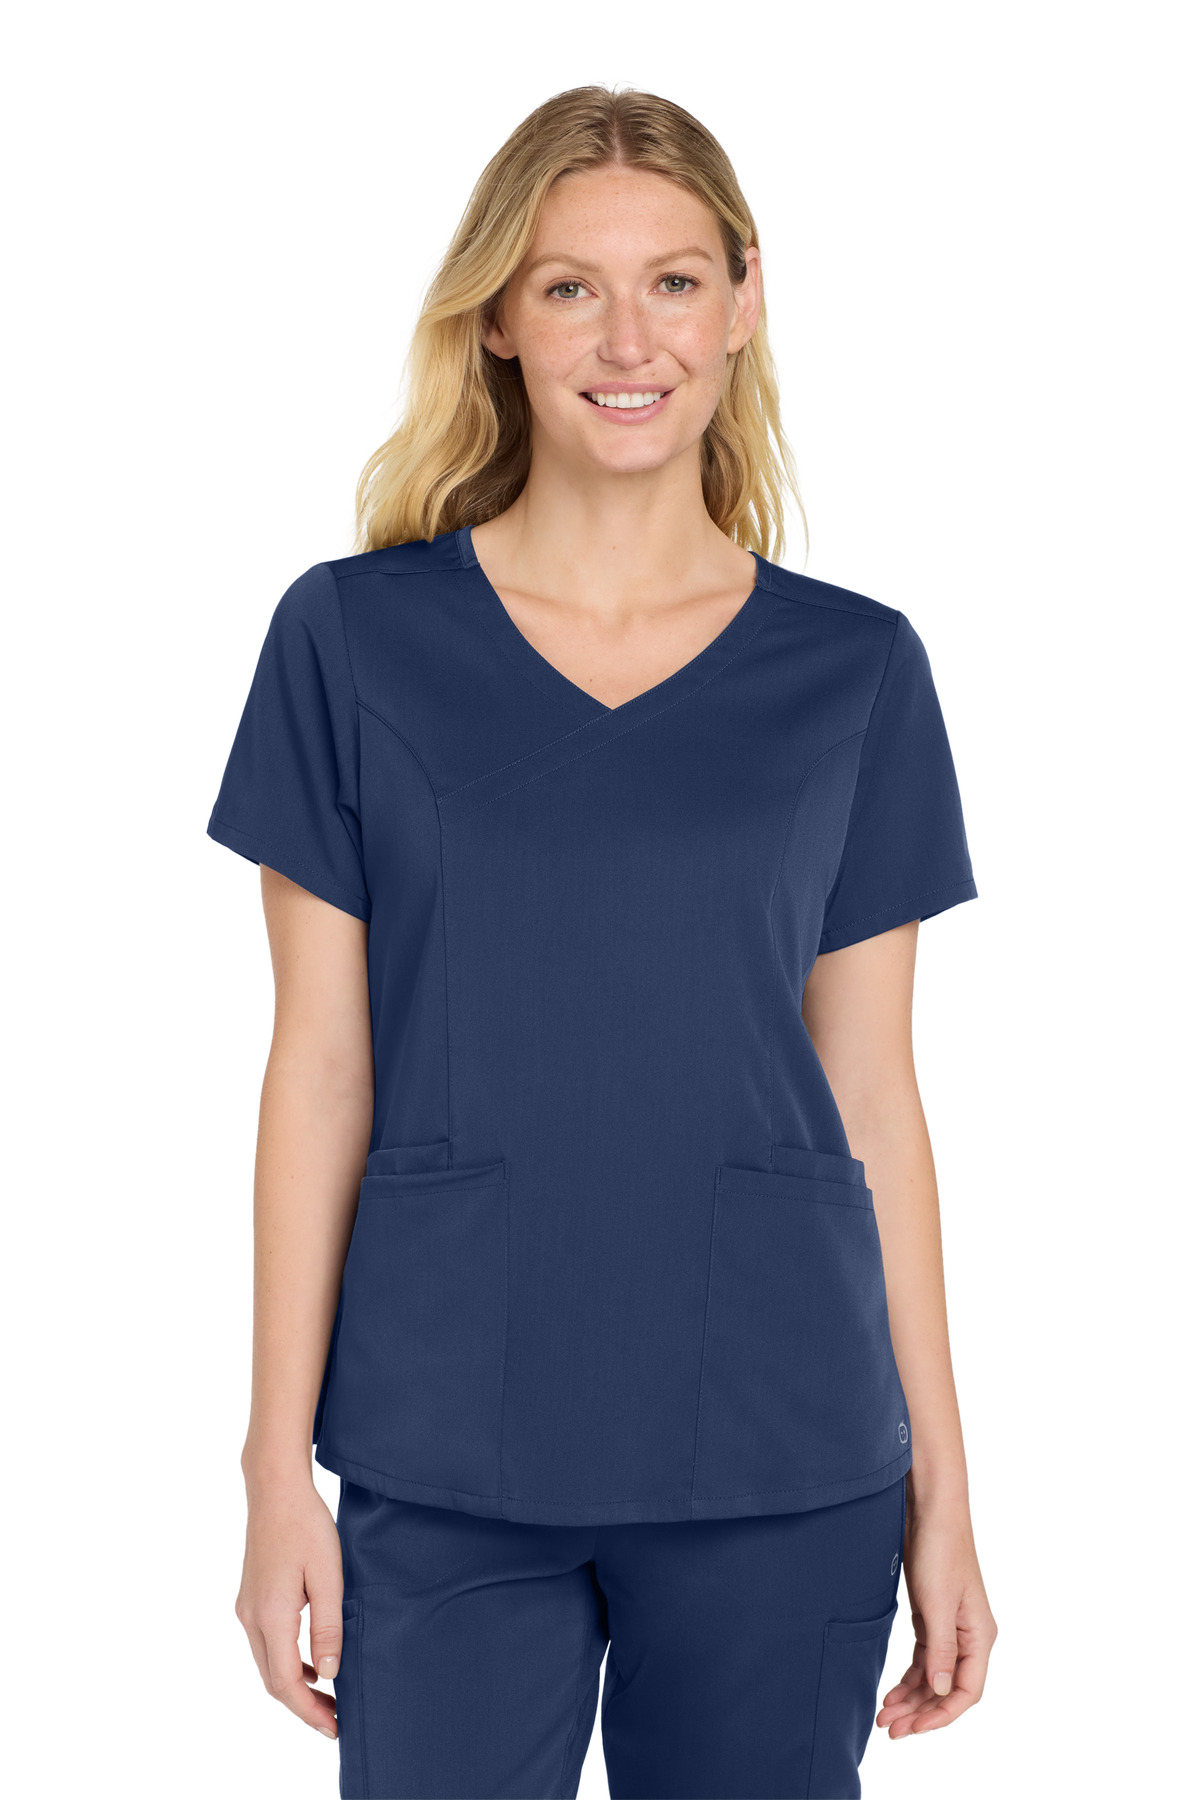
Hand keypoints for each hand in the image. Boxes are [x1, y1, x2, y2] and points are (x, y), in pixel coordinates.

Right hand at [234, 1472, 344, 1737]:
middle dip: (303, 1706)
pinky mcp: (251, 1597)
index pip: (286, 1683)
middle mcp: (251, 1618)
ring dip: (294, 1685)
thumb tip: (328, 1675)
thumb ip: (328, 1628)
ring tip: (326, 1698)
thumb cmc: (306, 1526)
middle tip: (335, 1720)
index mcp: (271, 1616)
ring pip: (267, 1663)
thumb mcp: (328, 1576)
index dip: (309, 1711)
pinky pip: (266, 1643)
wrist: (276, 1489)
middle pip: (272, 1680)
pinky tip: (310, 1663)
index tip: (334, 1727)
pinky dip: (286, 1662)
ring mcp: (247, 1607)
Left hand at [877, 1481, 997, 1736]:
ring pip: (933, 1676)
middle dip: (920, 1711)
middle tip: (890, 1729)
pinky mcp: (933, 1617)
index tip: (913, 1728)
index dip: (941, 1714)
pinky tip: (892, 1691)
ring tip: (885, 1715)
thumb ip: (940, 1650)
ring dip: (911, 1697)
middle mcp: (969, 1637)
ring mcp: (951, 1628)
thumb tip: (941, 1690)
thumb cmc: (939, 1550)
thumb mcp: (937, 1603)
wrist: (931, 1510)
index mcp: (980, 1636)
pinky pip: (924, 1658)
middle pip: (948, 1688)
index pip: (967, 1691)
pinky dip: (909, 1677)